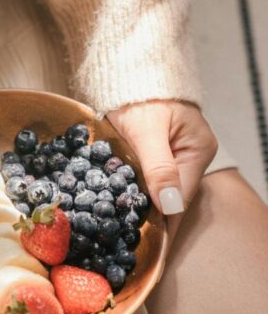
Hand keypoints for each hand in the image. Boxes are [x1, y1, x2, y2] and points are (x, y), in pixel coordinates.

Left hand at [106, 100, 217, 246]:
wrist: (127, 65)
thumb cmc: (139, 91)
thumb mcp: (146, 130)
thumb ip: (158, 167)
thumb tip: (170, 207)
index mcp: (197, 151)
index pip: (179, 200)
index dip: (161, 225)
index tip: (144, 248)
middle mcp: (190, 156)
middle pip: (169, 199)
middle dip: (148, 221)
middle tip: (125, 246)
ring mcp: (174, 154)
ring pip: (156, 191)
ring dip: (138, 208)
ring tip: (119, 234)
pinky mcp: (156, 151)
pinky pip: (146, 179)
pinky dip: (132, 193)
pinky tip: (116, 208)